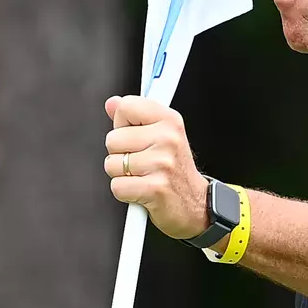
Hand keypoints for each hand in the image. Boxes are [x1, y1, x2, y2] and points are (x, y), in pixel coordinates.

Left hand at [104, 95, 208, 239]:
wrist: (195, 205)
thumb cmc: (174, 170)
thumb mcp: (161, 136)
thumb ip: (134, 117)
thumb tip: (112, 103)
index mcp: (170, 120)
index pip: (126, 107)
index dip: (123, 124)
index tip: (136, 135)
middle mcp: (168, 139)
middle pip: (113, 139)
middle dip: (120, 154)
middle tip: (142, 162)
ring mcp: (162, 163)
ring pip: (112, 164)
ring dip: (122, 175)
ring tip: (143, 176)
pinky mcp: (155, 188)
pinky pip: (117, 186)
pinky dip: (125, 192)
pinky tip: (141, 190)